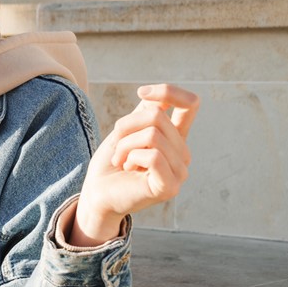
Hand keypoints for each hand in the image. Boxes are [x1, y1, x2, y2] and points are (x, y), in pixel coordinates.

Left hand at [70, 83, 198, 245]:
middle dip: (126, 126)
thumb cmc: (111, 164)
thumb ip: (145, 113)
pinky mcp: (170, 187)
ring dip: (124, 144)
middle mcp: (183, 154)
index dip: (168, 91)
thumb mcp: (127, 130)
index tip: (141, 93)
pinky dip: (132, 157)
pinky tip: (127, 168)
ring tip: (119, 159)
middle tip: (116, 146)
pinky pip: (153, 156)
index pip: (191, 104)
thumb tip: (157, 95)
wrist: (96, 195)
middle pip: (157, 116)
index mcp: (176, 139)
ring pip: (153, 135)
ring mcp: (179, 172)